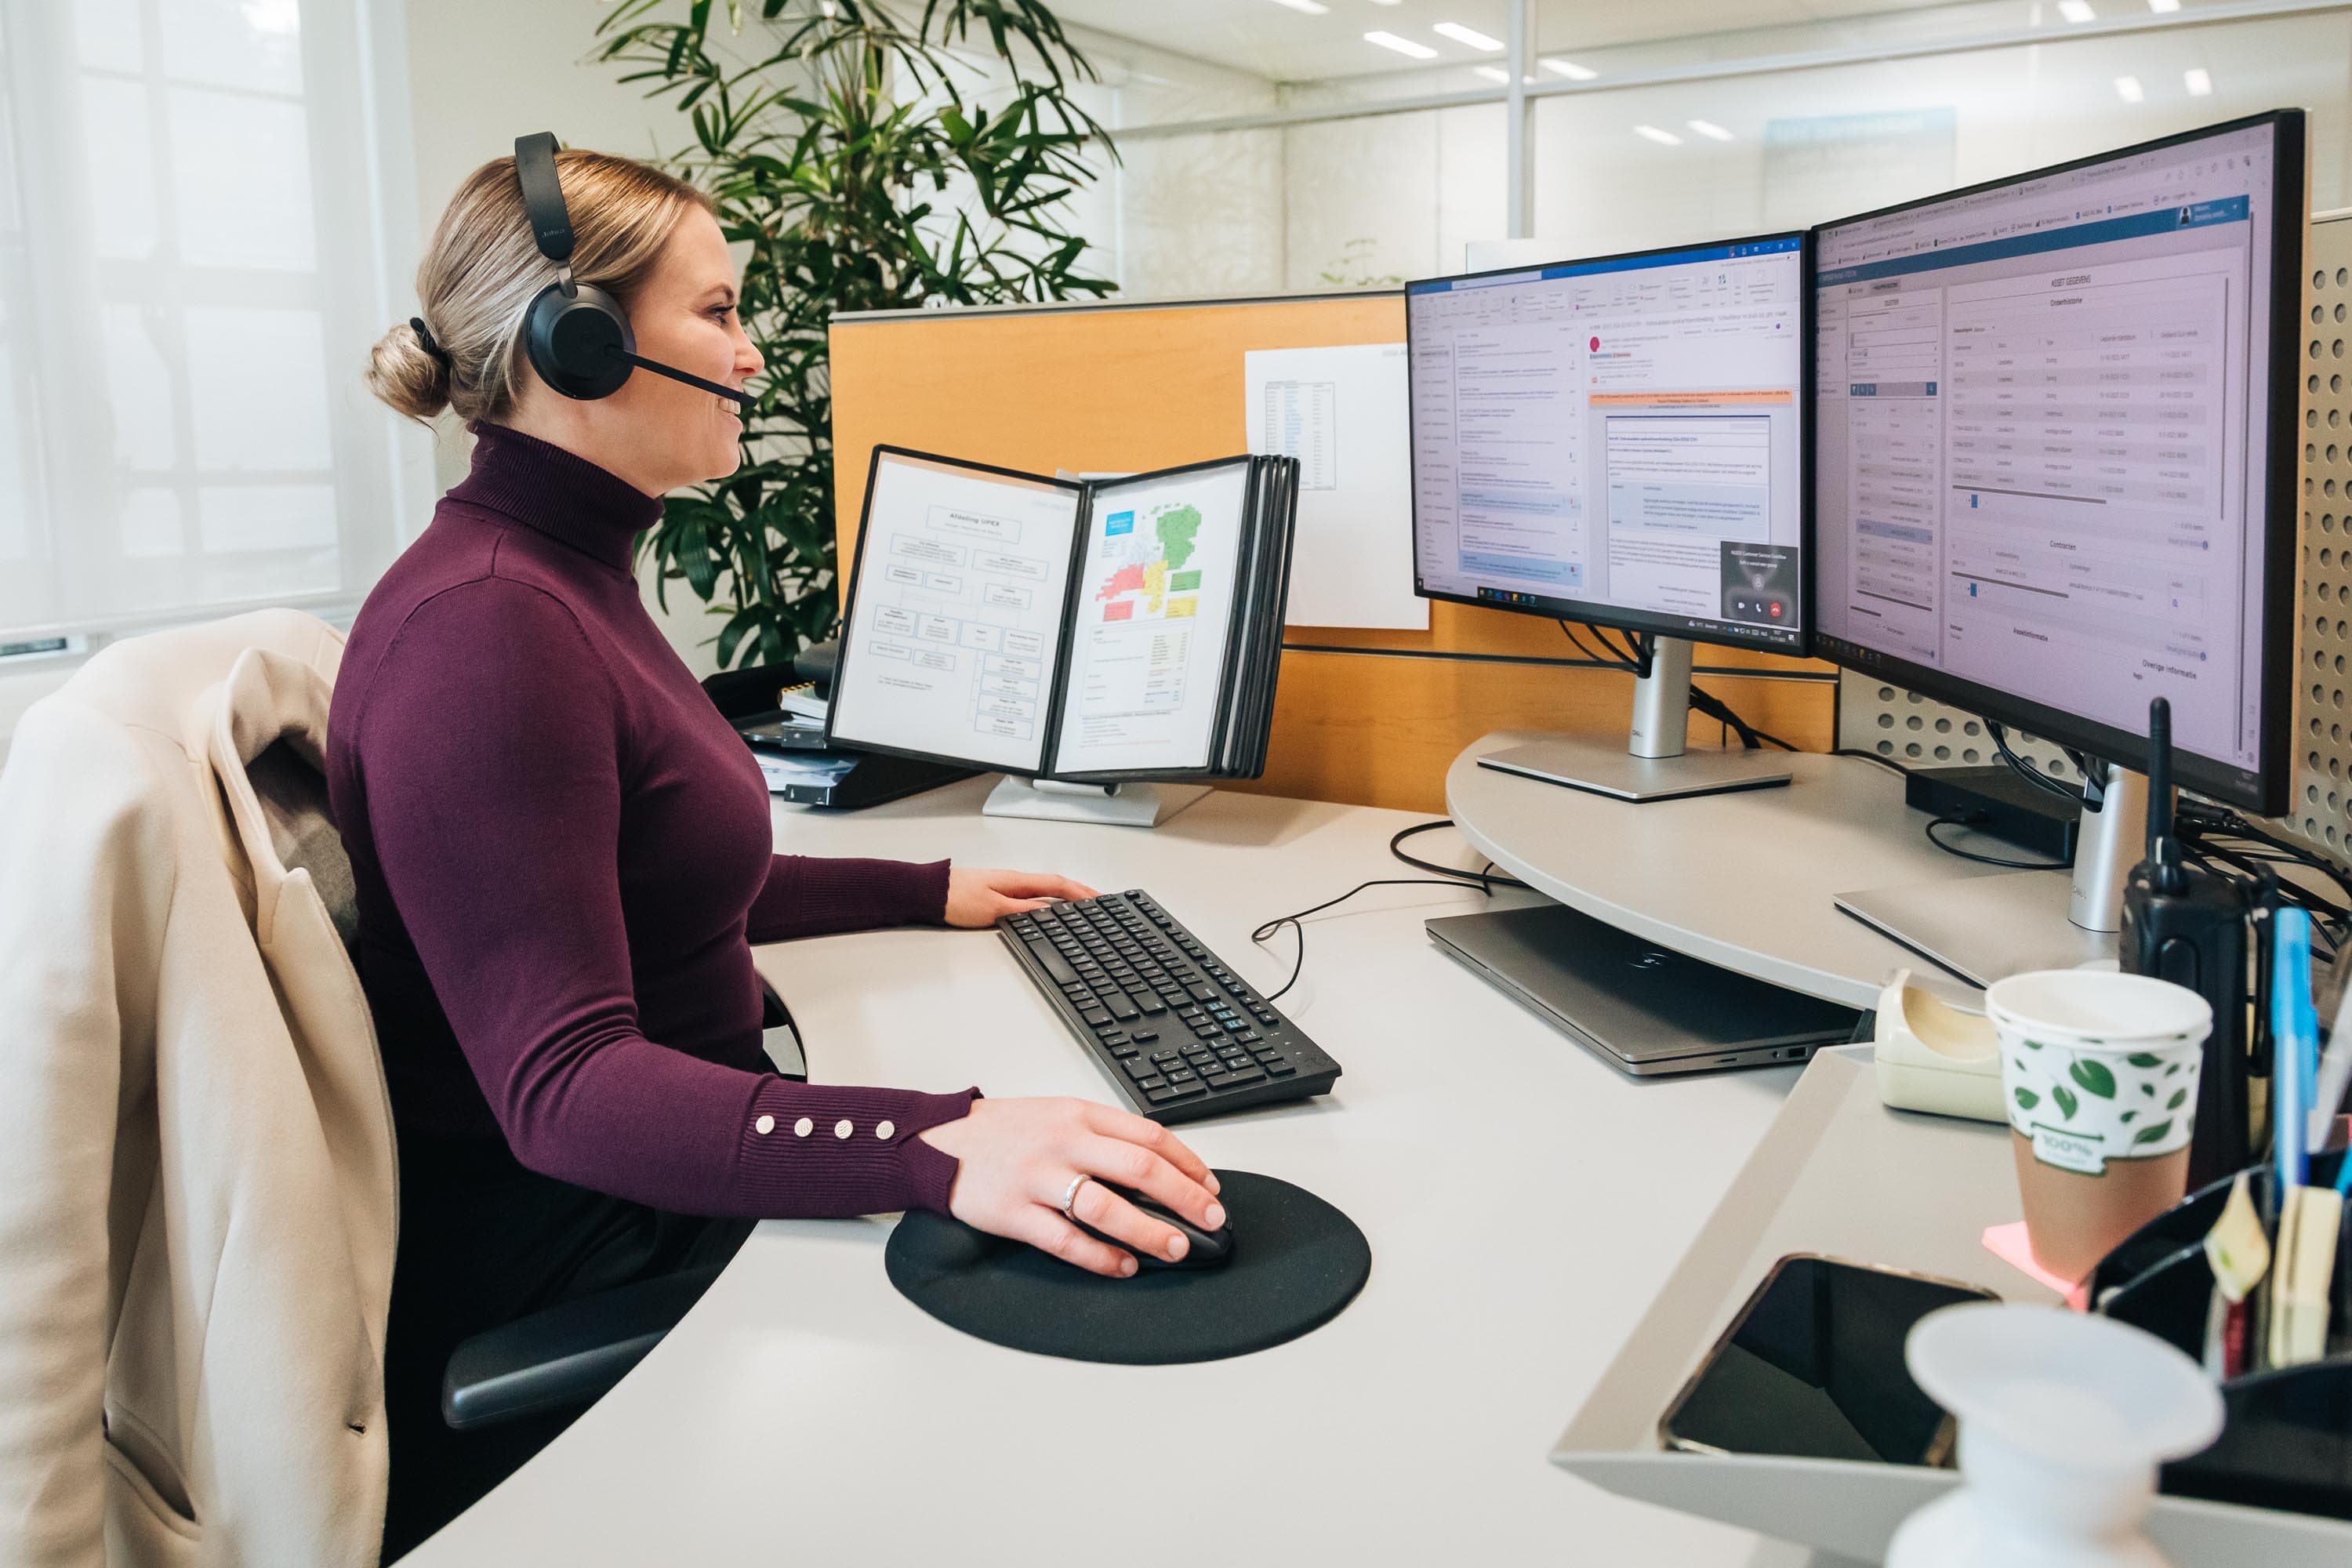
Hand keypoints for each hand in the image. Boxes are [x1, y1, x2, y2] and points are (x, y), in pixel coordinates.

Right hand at [916, 1098, 1223, 1276]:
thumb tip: (1158, 1171)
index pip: (1149, 1135)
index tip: (1210, 1186)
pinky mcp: (1014, 1213)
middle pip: (1139, 1168)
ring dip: (1149, 1231)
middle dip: (1185, 1197)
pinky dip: (1100, 1257)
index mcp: (1079, 1114)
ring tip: (1176, 1248)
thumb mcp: (1058, 1115)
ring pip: (1107, 1207)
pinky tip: (1123, 1266)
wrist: (938, 1141)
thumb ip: (1102, 1136)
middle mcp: (1063, 1141)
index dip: (1188, 1163)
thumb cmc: (1005, 1132)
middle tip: (1212, 1220)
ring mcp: (1038, 1177)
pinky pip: (1066, 1240)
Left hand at [943, 866, 1097, 927]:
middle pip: (1056, 885)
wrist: (929, 892)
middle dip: (1080, 893)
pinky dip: (1050, 899)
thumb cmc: (955, 898)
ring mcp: (1008, 886)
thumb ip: (1023, 910)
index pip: (1057, 885)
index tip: (1099, 900)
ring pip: (1045, 889)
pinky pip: (1034, 895)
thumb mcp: (994, 909)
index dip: (1080, 893)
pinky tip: (1051, 907)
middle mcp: (1015, 881)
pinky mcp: (999, 893)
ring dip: (1067, 895)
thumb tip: (1050, 911)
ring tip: (1083, 905)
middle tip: (1099, 901)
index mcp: (1017, 881)